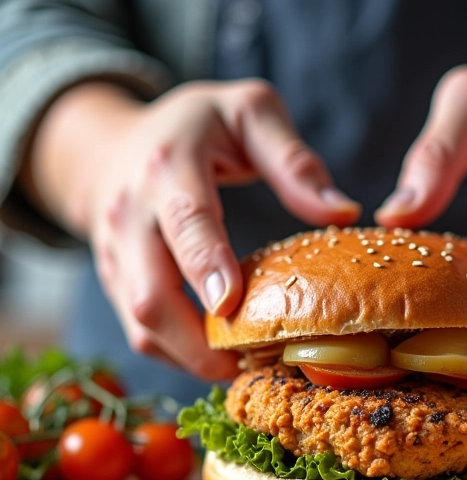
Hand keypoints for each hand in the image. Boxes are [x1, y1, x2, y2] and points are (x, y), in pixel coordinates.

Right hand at [21, 80, 360, 378]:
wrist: (111, 145)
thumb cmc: (195, 127)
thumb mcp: (249, 114)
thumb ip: (293, 161)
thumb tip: (343, 212)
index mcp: (167, 166)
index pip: (186, 223)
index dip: (207, 266)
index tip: (233, 305)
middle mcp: (129, 215)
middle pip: (151, 294)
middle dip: (200, 341)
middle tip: (256, 362)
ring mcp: (113, 254)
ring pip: (142, 325)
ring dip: (192, 356)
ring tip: (244, 365)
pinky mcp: (114, 282)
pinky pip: (140, 332)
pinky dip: (179, 353)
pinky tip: (219, 354)